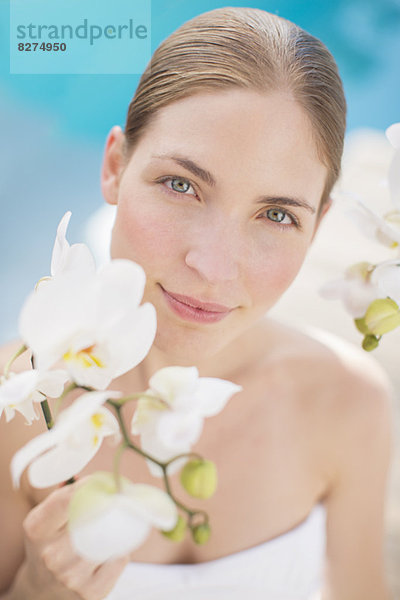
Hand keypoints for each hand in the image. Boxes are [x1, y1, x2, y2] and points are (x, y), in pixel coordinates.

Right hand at [16, 481, 128, 599]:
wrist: (42, 590)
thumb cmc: (49, 544)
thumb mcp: (45, 519)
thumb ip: (67, 495)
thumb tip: (100, 479)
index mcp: (37, 529)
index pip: (68, 500)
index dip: (91, 486)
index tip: (105, 480)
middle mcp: (51, 555)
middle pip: (93, 519)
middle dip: (110, 505)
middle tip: (121, 495)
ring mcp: (71, 576)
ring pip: (110, 538)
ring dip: (117, 528)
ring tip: (114, 523)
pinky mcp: (91, 592)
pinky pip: (120, 558)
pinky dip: (120, 549)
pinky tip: (110, 548)